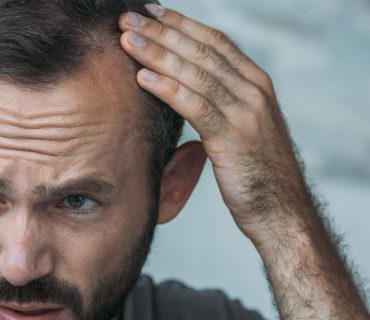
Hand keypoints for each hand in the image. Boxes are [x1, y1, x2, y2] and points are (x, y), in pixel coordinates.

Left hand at [119, 4, 312, 241]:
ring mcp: (246, 112)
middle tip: (127, 18)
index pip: (214, 41)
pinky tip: (142, 79)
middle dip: (162, 32)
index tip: (150, 12)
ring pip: (196, 73)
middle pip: (201, 51)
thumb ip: (220, 102)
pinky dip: (167, 89)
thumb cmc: (255, 171)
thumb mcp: (241, 127)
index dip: (180, 24)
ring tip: (127, 41)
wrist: (281, 210)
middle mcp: (254, 91)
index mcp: (256, 83)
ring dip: (157, 54)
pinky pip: (196, 106)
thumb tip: (185, 86)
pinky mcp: (233, 138)